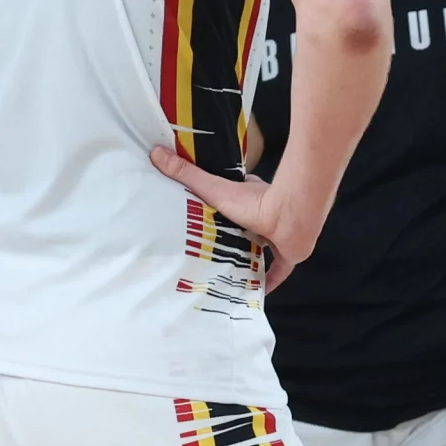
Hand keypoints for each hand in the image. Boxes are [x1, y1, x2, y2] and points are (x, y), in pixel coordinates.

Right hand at [147, 147, 324, 290]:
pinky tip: (257, 292)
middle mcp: (264, 216)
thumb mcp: (213, 189)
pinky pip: (279, 270)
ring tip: (228, 272)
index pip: (231, 201)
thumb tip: (156, 152)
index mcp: (248, 197)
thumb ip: (187, 174)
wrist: (290, 216)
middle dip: (232, 237)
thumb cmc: (253, 202)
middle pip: (245, 227)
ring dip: (249, 257)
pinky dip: (270, 281)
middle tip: (213, 251)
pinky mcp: (288, 254)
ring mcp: (277, 235)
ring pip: (261, 248)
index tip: (205, 219)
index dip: (220, 208)